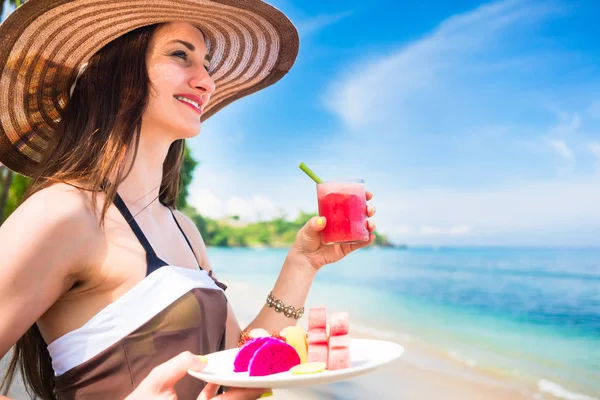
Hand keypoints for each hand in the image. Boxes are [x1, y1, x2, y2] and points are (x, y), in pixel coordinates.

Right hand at [125, 351, 270, 399]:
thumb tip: (200, 358)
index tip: (263, 379)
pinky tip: (215, 379)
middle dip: (246, 389)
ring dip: (234, 390)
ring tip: (245, 373)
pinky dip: (215, 393)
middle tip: (262, 373)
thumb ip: (177, 366)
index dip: (248, 390)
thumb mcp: (154, 382)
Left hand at [292, 191, 375, 270]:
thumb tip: (322, 220)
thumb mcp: (307, 229)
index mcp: (336, 214)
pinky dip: (367, 240)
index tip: (368, 194)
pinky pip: (360, 243)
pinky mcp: (348, 247)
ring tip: (370, 224)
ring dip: (370, 224)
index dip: (361, 197)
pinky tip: (371, 237)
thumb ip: (313, 224)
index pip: (350, 202)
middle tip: (369, 209)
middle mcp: (344, 223)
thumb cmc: (306, 239)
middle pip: (361, 213)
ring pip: (363, 228)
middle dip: (368, 210)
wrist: (306, 257)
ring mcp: (347, 235)